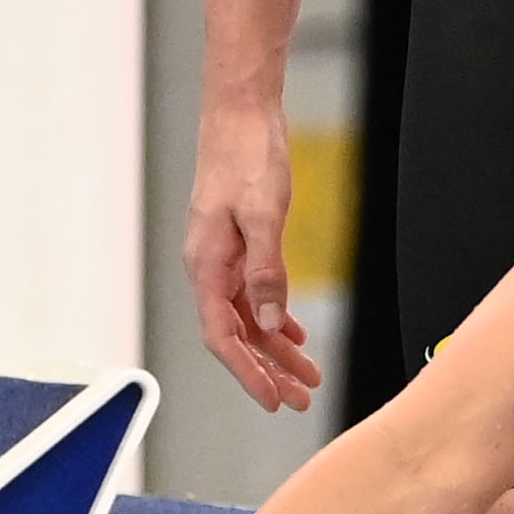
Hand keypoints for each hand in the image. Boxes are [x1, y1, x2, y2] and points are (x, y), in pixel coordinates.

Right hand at [184, 106, 319, 413]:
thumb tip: (272, 324)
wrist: (241, 113)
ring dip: (276, 349)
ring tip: (307, 375)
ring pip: (248, 318)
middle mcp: (209, 266)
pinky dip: (275, 317)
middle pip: (237, 335)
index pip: (223, 336)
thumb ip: (267, 272)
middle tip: (299, 398)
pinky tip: (294, 333)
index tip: (272, 399)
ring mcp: (223, 256)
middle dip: (268, 370)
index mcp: (206, 264)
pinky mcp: (238, 243)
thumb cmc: (246, 155)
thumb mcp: (264, 215)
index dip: (248, 372)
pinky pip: (254, 294)